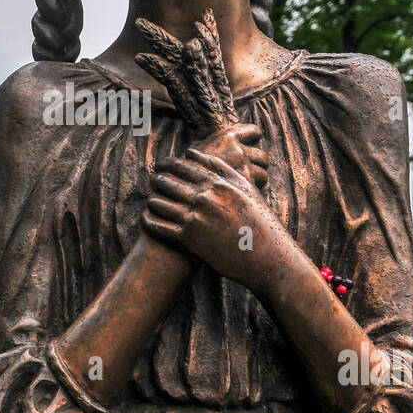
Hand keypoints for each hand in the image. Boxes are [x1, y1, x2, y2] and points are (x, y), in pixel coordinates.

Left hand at [142, 150, 289, 295]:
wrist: (265, 256)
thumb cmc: (260, 222)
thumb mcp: (247, 191)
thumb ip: (225, 171)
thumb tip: (204, 157)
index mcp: (218, 184)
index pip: (184, 166)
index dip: (169, 164)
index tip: (162, 165)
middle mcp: (204, 198)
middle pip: (168, 182)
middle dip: (157, 180)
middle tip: (153, 181)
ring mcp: (195, 218)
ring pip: (159, 203)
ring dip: (152, 201)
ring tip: (151, 201)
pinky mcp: (189, 239)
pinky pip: (159, 227)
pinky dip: (149, 221)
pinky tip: (146, 219)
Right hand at [190, 123, 268, 188]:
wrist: (182, 184)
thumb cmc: (188, 168)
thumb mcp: (199, 148)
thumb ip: (214, 144)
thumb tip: (221, 144)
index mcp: (227, 136)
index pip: (255, 132)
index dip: (253, 140)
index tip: (248, 147)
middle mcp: (238, 150)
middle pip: (262, 156)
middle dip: (258, 163)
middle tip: (248, 171)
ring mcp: (243, 168)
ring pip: (263, 174)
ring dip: (257, 179)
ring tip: (245, 185)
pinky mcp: (245, 184)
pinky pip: (259, 185)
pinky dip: (255, 189)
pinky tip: (245, 193)